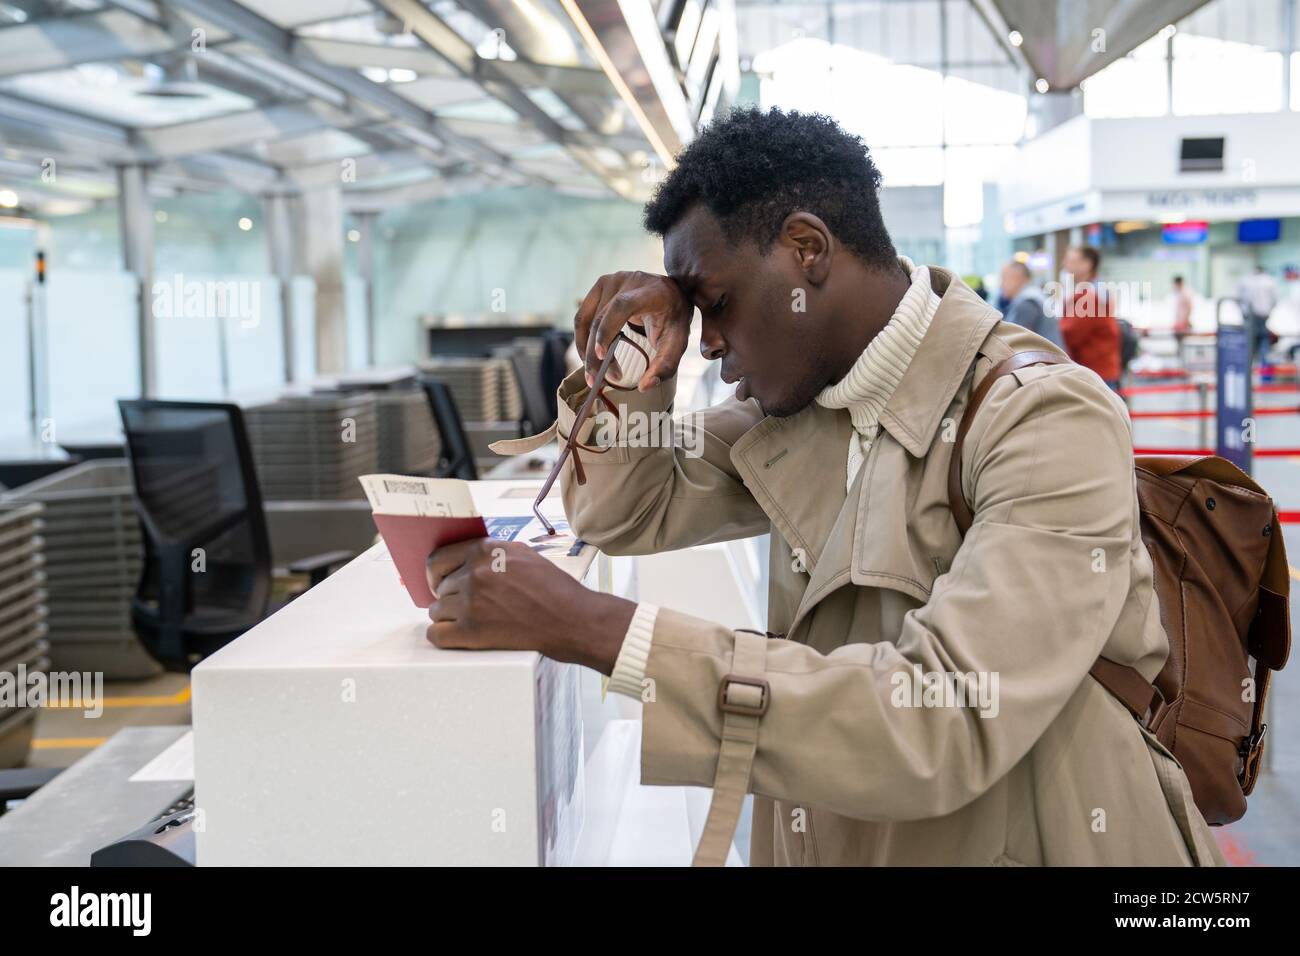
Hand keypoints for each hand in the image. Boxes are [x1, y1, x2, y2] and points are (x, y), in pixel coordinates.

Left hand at [425, 538, 634, 673]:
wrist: (572, 619)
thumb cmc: (555, 589)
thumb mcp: (524, 555)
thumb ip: (493, 553)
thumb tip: (468, 560)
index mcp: (486, 551)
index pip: (439, 557)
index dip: (436, 572)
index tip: (440, 581)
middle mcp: (475, 573)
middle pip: (440, 586)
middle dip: (449, 597)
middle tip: (461, 606)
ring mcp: (471, 602)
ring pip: (436, 610)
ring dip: (448, 617)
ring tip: (467, 622)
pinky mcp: (471, 631)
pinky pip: (437, 634)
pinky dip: (443, 636)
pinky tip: (455, 636)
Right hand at [574, 271, 692, 391]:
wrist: (671, 294)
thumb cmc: (674, 319)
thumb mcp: (677, 342)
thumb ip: (665, 365)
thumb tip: (644, 386)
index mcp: (649, 291)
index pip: (621, 307)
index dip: (607, 330)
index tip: (601, 356)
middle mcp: (626, 281)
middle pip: (600, 319)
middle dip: (594, 354)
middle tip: (597, 381)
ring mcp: (610, 280)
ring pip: (585, 320)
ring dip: (584, 349)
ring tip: (593, 373)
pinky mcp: (599, 286)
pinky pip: (583, 316)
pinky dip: (583, 339)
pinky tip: (591, 357)